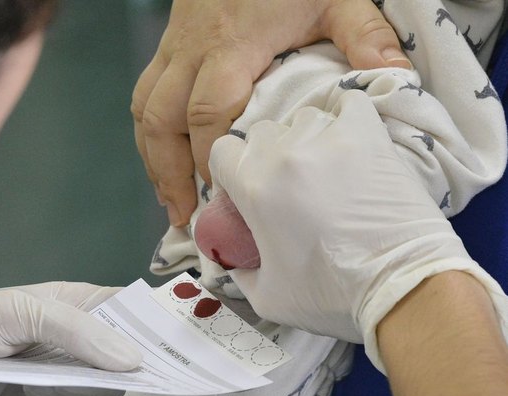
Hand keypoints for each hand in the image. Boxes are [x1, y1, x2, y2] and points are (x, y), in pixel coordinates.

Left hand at [0, 282, 140, 395]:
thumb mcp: (12, 311)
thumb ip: (72, 327)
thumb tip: (131, 356)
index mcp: (68, 305)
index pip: (124, 307)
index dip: (151, 318)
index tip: (182, 332)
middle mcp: (73, 342)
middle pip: (127, 350)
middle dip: (139, 358)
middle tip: (151, 366)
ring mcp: (64, 379)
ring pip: (111, 386)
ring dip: (93, 385)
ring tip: (54, 378)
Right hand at [134, 0, 409, 225]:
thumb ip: (364, 34)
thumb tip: (395, 79)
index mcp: (232, 45)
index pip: (209, 111)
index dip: (210, 157)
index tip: (223, 194)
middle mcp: (191, 51)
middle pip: (162, 120)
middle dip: (169, 172)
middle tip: (185, 215)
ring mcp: (174, 48)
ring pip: (145, 110)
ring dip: (153, 159)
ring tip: (168, 200)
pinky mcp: (168, 46)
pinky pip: (145, 96)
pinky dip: (149, 134)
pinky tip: (160, 160)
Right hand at [208, 90, 506, 369]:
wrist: (402, 287)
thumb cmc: (331, 296)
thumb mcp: (267, 297)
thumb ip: (240, 272)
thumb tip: (234, 259)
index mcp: (254, 187)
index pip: (222, 151)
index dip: (229, 171)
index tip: (244, 192)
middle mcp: (285, 153)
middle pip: (261, 133)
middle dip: (265, 156)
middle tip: (285, 187)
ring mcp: (330, 139)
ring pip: (302, 119)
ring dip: (304, 140)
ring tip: (323, 169)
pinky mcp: (369, 135)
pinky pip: (349, 104)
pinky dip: (345, 118)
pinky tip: (348, 142)